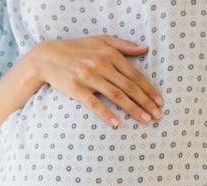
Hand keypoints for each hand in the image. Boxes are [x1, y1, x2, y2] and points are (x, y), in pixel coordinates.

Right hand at [28, 34, 163, 126]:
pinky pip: (94, 104)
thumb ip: (123, 45)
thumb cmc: (76, 49)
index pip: (134, 74)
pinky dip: (106, 114)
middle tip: (157, 115)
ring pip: (116, 95)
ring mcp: (88, 77)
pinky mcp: (76, 89)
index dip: (149, 89)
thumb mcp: (100, 40)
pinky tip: (117, 123)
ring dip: (133, 109)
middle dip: (145, 102)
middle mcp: (101, 64)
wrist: (47, 57)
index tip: (159, 101)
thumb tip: (145, 48)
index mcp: (109, 54)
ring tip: (145, 120)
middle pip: (129, 86)